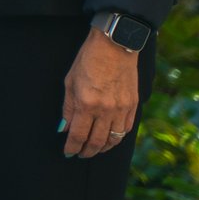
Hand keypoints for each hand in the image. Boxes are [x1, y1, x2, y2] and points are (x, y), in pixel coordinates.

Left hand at [60, 28, 140, 157]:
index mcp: (87, 103)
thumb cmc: (88, 60)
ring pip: (114, 139)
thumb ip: (68, 108)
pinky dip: (117, 138)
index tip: (68, 152)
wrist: (115, 45)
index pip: (78, 135)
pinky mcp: (134, 106)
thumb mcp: (70, 82)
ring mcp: (122, 109)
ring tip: (94, 149)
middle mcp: (106, 110)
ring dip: (103, 148)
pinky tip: (110, 139)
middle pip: (97, 141)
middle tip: (80, 154)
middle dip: (87, 151)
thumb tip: (64, 129)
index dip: (72, 147)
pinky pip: (126, 129)